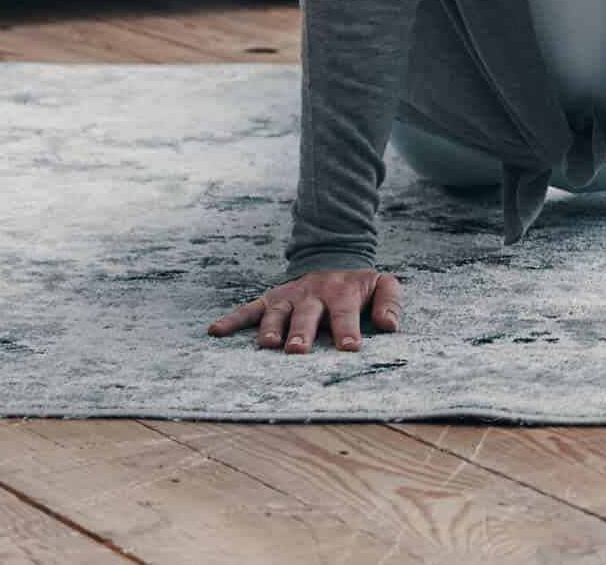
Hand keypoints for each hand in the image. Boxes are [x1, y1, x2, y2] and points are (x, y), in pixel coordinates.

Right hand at [208, 269, 401, 353]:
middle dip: (302, 331)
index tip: (349, 348)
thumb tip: (390, 325)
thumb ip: (390, 301)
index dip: (348, 330)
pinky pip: (249, 309)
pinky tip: (216, 331)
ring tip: (267, 345)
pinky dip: (232, 319)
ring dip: (271, 328)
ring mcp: (289, 297)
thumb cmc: (358, 283)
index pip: (345, 312)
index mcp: (342, 292)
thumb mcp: (382, 284)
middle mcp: (313, 294)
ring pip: (277, 312)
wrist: (333, 256)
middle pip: (307, 314)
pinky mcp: (270, 299)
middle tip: (298, 350)